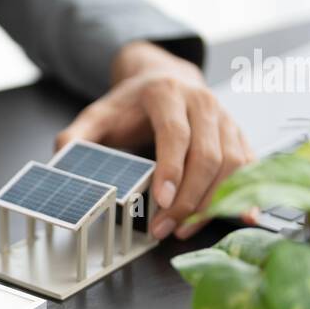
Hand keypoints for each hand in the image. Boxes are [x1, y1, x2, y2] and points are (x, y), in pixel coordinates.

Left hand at [55, 41, 254, 239]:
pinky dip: (244, 194)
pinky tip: (236, 218)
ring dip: (211, 202)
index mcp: (167, 93)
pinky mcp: (239, 135)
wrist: (164, 79)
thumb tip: (60, 156)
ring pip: (233, 164)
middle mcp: (202, 102)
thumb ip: (77, 134)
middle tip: (165, 229)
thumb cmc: (130, 104)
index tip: (161, 200)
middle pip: (207, 155)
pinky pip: (249, 167)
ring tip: (184, 229)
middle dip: (188, 198)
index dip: (172, 168)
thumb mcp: (99, 114)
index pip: (176, 134)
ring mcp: (226, 118)